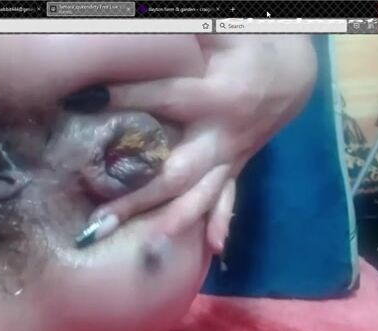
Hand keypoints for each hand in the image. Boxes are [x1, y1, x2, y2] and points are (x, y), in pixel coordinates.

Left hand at [83, 35, 316, 253]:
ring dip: (173, 221)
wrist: (294, 71)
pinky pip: (228, 197)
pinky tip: (212, 249)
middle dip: (139, 197)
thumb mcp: (221, 33)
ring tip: (145, 244)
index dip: (124, 97)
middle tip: (99, 220)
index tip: (83, 103)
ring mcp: (231, 156)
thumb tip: (139, 33)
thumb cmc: (250, 46)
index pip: (163, 96)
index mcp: (216, 95)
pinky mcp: (237, 165)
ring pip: (200, 195)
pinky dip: (220, 221)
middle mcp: (223, 134)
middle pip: (176, 172)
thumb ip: (183, 38)